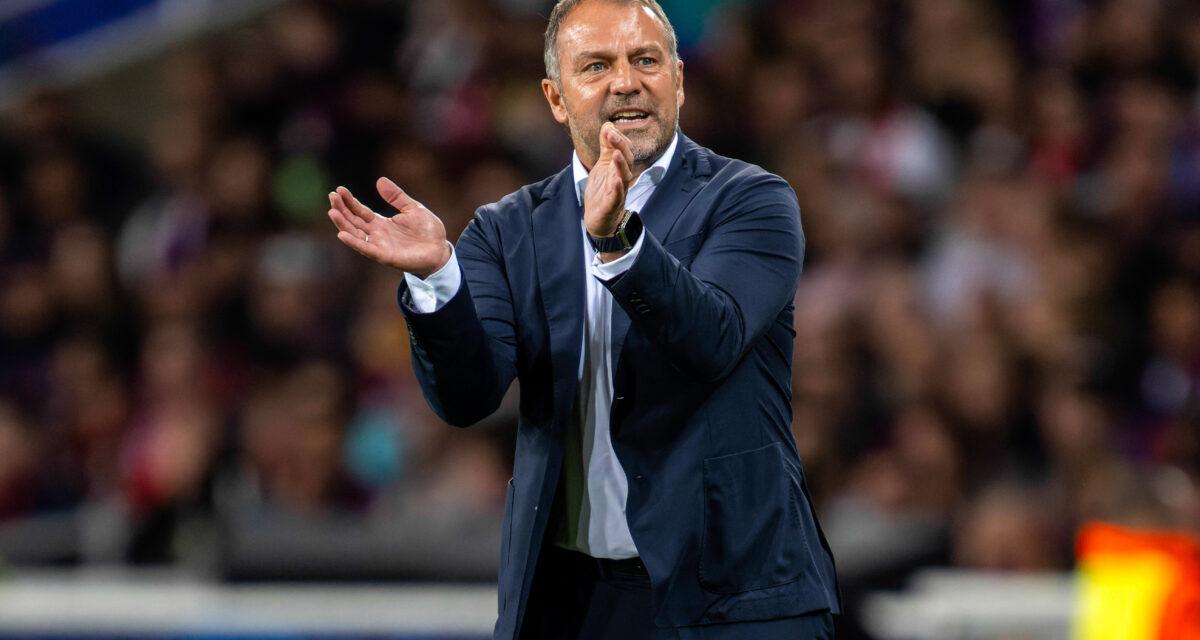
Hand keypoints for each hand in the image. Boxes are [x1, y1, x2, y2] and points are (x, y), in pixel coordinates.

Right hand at [327, 178, 450, 277]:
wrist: (440, 251)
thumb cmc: (428, 231)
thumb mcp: (412, 208)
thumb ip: (396, 197)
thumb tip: (380, 180)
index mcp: (382, 223)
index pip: (360, 211)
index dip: (350, 201)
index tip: (339, 190)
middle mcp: (377, 234)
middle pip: (354, 221)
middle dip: (342, 209)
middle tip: (331, 196)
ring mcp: (380, 246)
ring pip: (356, 234)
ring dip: (343, 224)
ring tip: (332, 211)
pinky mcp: (385, 256)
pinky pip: (367, 249)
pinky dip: (354, 242)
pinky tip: (342, 234)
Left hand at [583, 122, 634, 237]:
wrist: (599, 219)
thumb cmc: (602, 191)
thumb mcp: (602, 165)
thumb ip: (606, 147)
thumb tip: (608, 125)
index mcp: (619, 168)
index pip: (624, 150)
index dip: (618, 138)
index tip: (609, 128)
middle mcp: (622, 178)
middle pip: (626, 160)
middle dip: (620, 146)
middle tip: (612, 134)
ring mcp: (618, 191)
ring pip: (623, 176)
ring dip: (620, 164)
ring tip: (616, 153)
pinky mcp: (612, 204)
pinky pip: (617, 195)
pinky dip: (617, 188)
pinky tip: (615, 180)